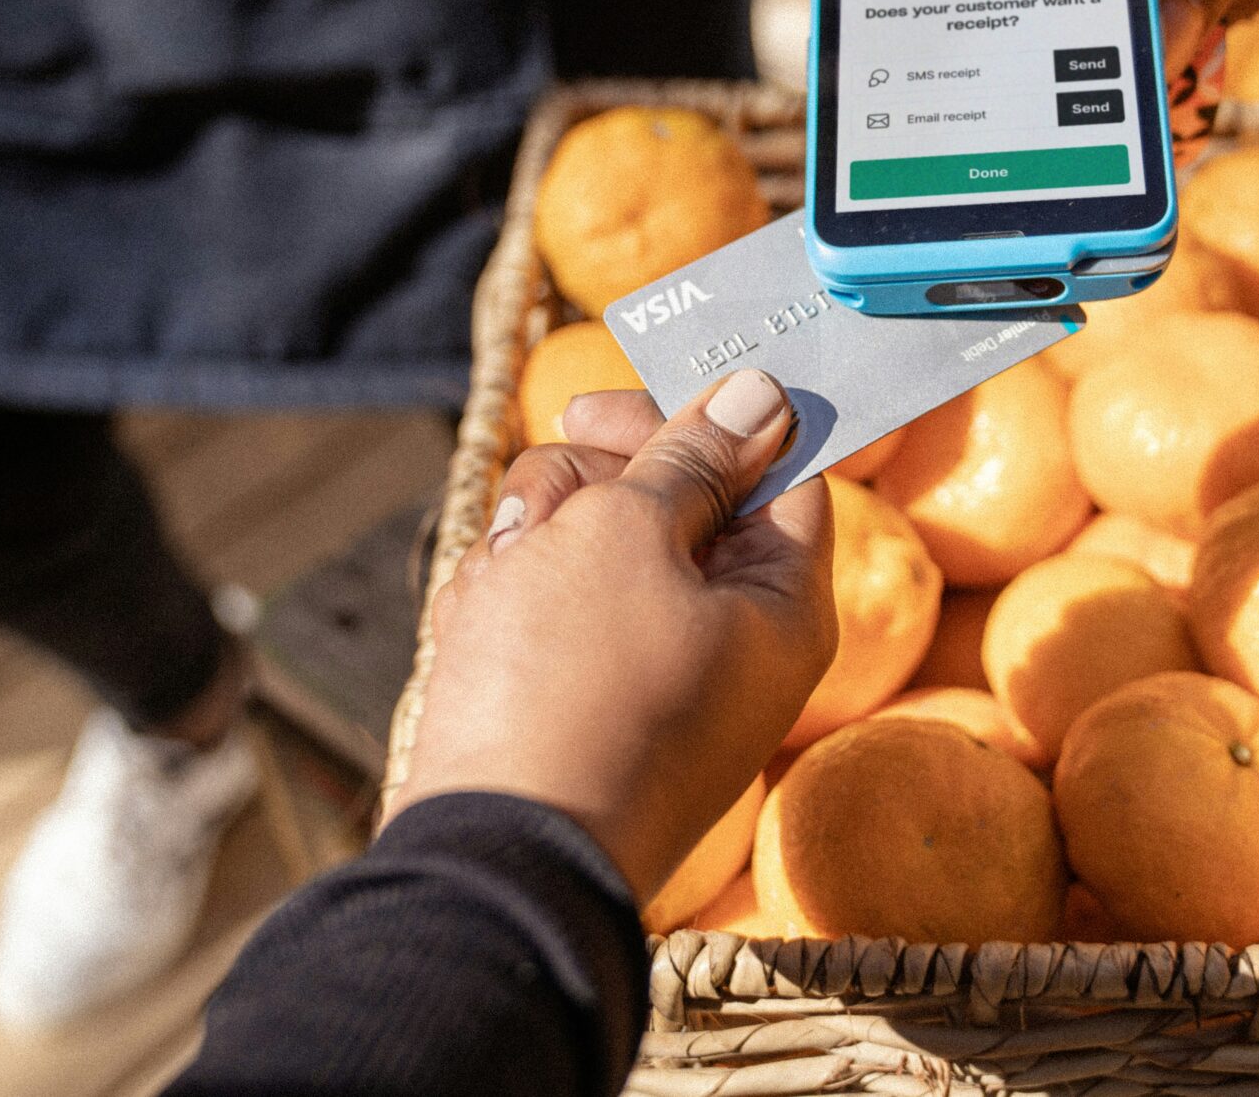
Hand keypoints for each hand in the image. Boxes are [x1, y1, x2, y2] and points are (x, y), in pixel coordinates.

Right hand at [385, 374, 835, 905]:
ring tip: (502, 598)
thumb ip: (692, 458)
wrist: (486, 861)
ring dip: (534, 549)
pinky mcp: (583, 702)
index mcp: (782, 602)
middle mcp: (731, 640)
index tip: (590, 411)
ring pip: (591, 549)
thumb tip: (769, 396)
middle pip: (669, 500)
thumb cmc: (570, 685)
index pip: (770, 469)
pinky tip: (476, 635)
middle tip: (536, 524)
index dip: (687, 422)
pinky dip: (508, 608)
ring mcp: (653, 675)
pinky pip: (549, 616)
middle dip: (582, 496)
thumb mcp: (629, 537)